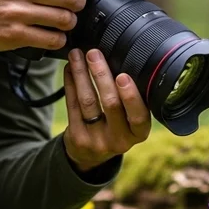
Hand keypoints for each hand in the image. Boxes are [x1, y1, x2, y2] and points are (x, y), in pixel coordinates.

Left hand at [62, 48, 151, 171]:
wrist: (91, 155)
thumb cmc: (116, 128)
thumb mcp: (131, 121)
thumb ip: (131, 100)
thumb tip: (124, 59)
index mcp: (138, 133)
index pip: (138, 115)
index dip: (131, 96)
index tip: (123, 75)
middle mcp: (120, 140)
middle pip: (110, 104)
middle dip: (101, 75)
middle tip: (94, 54)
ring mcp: (97, 140)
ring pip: (88, 102)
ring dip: (81, 74)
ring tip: (77, 55)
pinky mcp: (77, 137)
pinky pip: (72, 105)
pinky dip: (70, 83)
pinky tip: (69, 68)